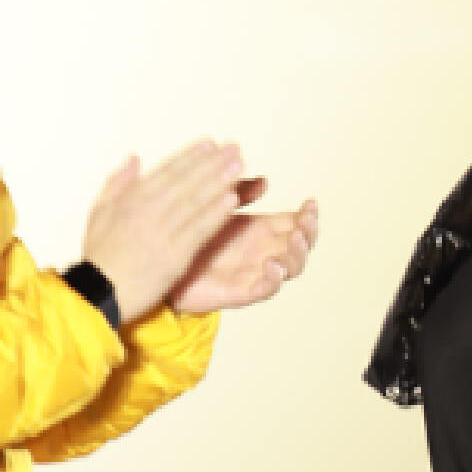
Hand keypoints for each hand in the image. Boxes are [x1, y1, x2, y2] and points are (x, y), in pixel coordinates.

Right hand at [82, 143, 248, 327]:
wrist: (100, 293)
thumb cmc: (100, 255)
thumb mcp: (99, 212)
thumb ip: (118, 183)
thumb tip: (135, 158)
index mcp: (131, 199)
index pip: (167, 171)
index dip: (190, 156)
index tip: (210, 143)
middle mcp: (148, 211)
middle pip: (186, 181)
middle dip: (212, 163)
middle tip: (234, 149)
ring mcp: (163, 232)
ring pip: (196, 201)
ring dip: (220, 182)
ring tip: (239, 166)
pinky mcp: (175, 255)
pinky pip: (200, 229)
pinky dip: (217, 213)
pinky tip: (232, 199)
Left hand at [170, 191, 319, 314]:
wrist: (161, 263)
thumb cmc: (191, 234)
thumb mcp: (217, 206)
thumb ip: (240, 193)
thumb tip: (264, 180)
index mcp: (261, 229)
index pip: (296, 223)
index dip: (308, 215)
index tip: (310, 203)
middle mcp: (263, 250)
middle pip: (301, 245)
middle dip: (309, 233)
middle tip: (304, 223)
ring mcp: (255, 272)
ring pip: (291, 268)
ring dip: (298, 255)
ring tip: (294, 240)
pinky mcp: (241, 291)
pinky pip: (265, 289)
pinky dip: (274, 279)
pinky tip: (273, 265)